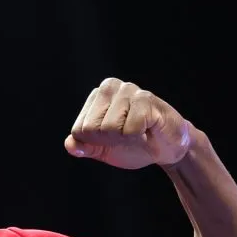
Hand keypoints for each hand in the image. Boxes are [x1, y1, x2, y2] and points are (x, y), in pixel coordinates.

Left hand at [65, 77, 192, 169]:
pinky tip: (149, 130)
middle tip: (127, 136)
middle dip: (110, 141)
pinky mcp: (146, 100)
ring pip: (109, 129)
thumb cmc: (134, 145)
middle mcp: (110, 87)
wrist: (167, 148)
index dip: (96, 143)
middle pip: (91, 129)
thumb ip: (84, 146)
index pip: (79, 130)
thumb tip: (70, 145)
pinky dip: (140, 138)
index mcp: (96, 96)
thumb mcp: (102, 149)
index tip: (113, 139)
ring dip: (126, 140)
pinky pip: (129, 131)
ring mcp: (129, 91)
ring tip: (139, 131)